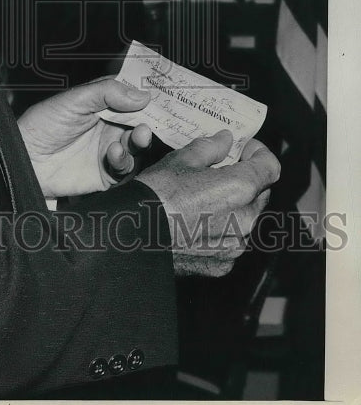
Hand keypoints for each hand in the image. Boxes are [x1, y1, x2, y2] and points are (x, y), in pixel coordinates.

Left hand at [17, 76, 152, 198]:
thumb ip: (107, 93)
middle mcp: (110, 126)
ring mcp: (110, 149)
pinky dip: (125, 160)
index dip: (149, 94)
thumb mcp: (74, 100)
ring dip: (141, 139)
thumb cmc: (42, 125)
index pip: (133, 96)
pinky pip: (126, 168)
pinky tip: (114, 152)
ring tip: (138, 135)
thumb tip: (142, 95)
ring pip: (138, 144)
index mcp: (104, 104)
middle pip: (141, 121)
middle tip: (156, 119)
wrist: (26, 160)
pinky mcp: (108, 173)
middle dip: (153, 119)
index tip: (166, 93)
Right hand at [137, 130, 280, 276]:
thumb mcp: (181, 160)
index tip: (245, 149)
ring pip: (246, 218)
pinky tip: (197, 222)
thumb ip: (211, 147)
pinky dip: (221, 230)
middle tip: (222, 170)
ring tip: (205, 198)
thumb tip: (225, 140)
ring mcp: (235, 245)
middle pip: (260, 193)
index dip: (260, 153)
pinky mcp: (223, 264)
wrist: (135, 238)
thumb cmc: (156, 195)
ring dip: (234, 206)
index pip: (271, 167)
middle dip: (246, 179)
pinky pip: (231, 241)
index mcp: (239, 189)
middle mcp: (245, 220)